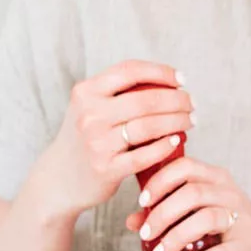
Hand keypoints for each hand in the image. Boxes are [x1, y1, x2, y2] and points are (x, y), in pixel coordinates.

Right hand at [26, 59, 192, 223]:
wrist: (59, 178)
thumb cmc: (84, 138)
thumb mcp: (88, 107)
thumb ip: (116, 92)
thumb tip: (166, 81)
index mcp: (86, 92)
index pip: (130, 71)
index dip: (160, 72)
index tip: (181, 79)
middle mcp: (89, 115)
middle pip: (145, 99)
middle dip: (176, 100)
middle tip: (192, 103)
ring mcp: (97, 143)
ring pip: (149, 126)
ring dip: (177, 121)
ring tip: (190, 121)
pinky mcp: (106, 169)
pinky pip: (145, 155)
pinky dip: (165, 146)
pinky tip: (176, 140)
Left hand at [126, 154, 250, 250]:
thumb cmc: (233, 231)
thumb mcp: (202, 216)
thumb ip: (170, 214)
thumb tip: (132, 221)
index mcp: (217, 180)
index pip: (184, 166)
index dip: (160, 181)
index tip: (143, 201)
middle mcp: (230, 194)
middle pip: (191, 193)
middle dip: (162, 213)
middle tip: (145, 234)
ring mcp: (241, 220)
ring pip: (205, 219)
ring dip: (175, 237)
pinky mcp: (246, 246)